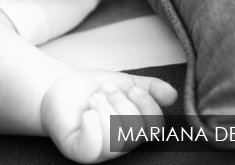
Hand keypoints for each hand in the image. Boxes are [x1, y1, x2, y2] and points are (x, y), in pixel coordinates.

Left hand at [40, 70, 176, 162]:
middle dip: (121, 104)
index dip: (148, 106)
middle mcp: (121, 145)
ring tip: (93, 98)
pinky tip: (87, 113)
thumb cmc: (94, 89)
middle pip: (136, 131)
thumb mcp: (125, 83)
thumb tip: (173, 95)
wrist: (60, 88)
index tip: (133, 89)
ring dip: (105, 110)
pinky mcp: (80, 152)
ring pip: (115, 138)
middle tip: (106, 89)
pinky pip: (92, 148)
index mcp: (135, 130)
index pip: (155, 127)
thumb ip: (149, 88)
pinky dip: (92, 127)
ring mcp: (101, 151)